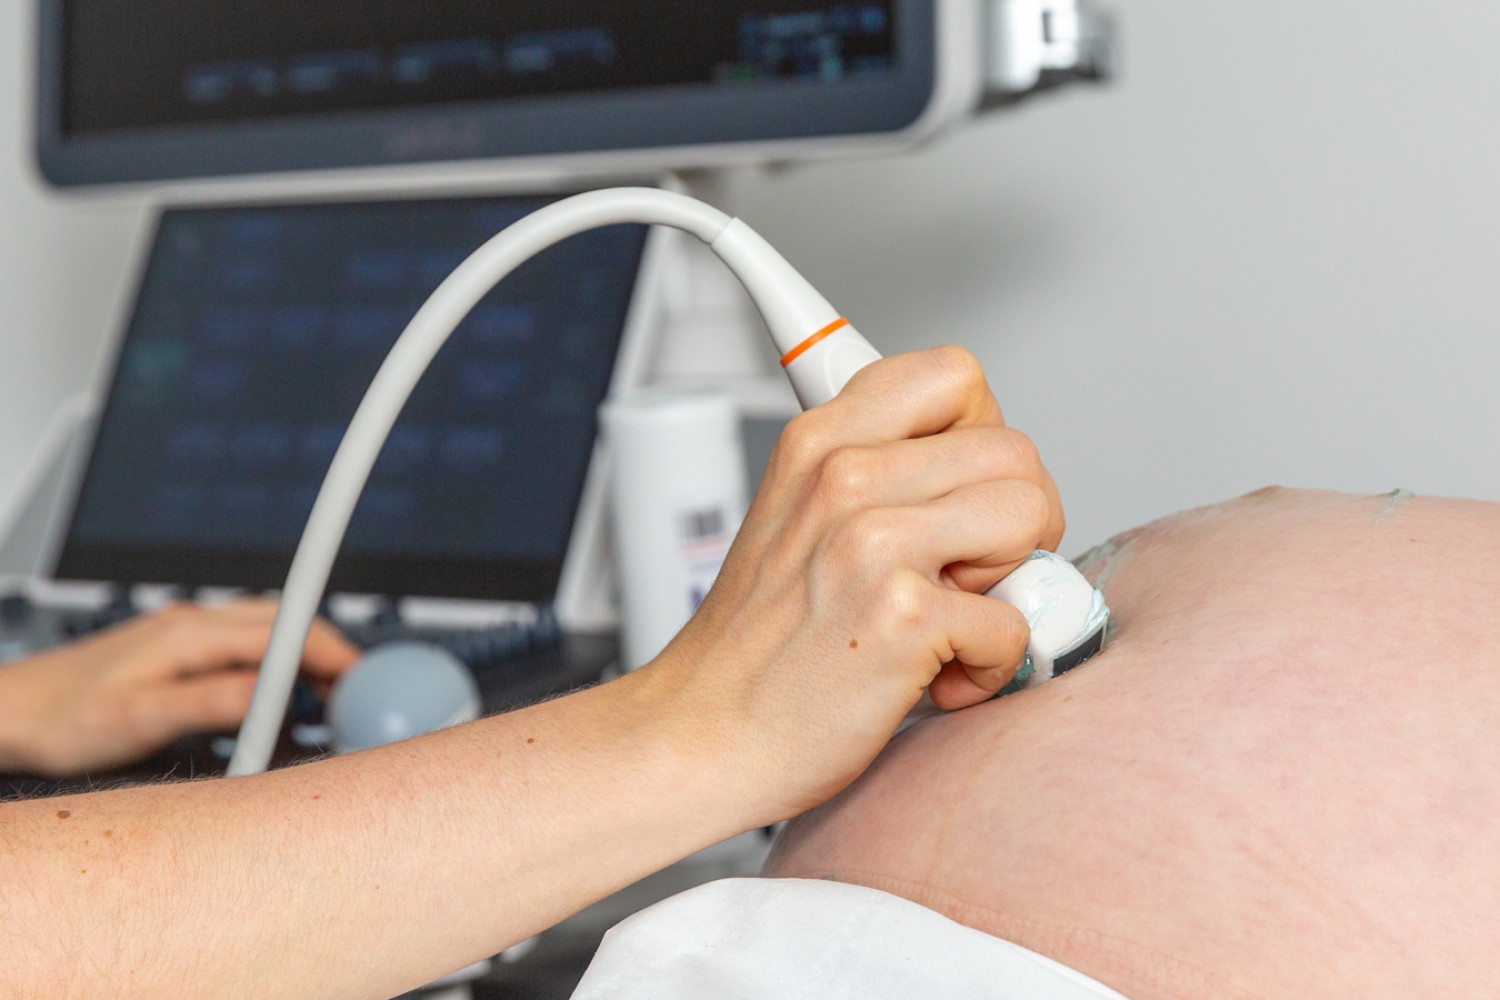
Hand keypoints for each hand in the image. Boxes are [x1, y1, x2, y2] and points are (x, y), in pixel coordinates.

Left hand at [0, 599, 358, 776]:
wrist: (12, 712)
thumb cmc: (61, 720)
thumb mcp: (139, 720)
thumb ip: (210, 703)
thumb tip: (271, 695)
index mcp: (191, 634)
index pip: (286, 630)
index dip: (333, 653)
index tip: (361, 682)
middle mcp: (193, 622)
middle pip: (286, 624)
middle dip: (330, 657)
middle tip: (354, 699)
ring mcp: (186, 632)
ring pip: (269, 632)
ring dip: (304, 662)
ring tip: (324, 703)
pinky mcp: (178, 649)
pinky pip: (245, 646)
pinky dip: (275, 668)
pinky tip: (273, 700)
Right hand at [639, 347, 1064, 823]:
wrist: (701, 735)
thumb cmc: (756, 647)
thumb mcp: (794, 515)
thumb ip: (878, 472)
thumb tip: (983, 470)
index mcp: (820, 441)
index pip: (954, 376)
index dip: (984, 436)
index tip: (962, 496)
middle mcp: (844, 477)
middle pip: (1014, 450)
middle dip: (1014, 522)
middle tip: (963, 577)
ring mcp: (871, 542)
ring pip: (1030, 516)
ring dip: (1011, 584)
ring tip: (949, 619)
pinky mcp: (901, 616)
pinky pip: (1017, 621)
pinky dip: (994, 666)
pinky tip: (938, 677)